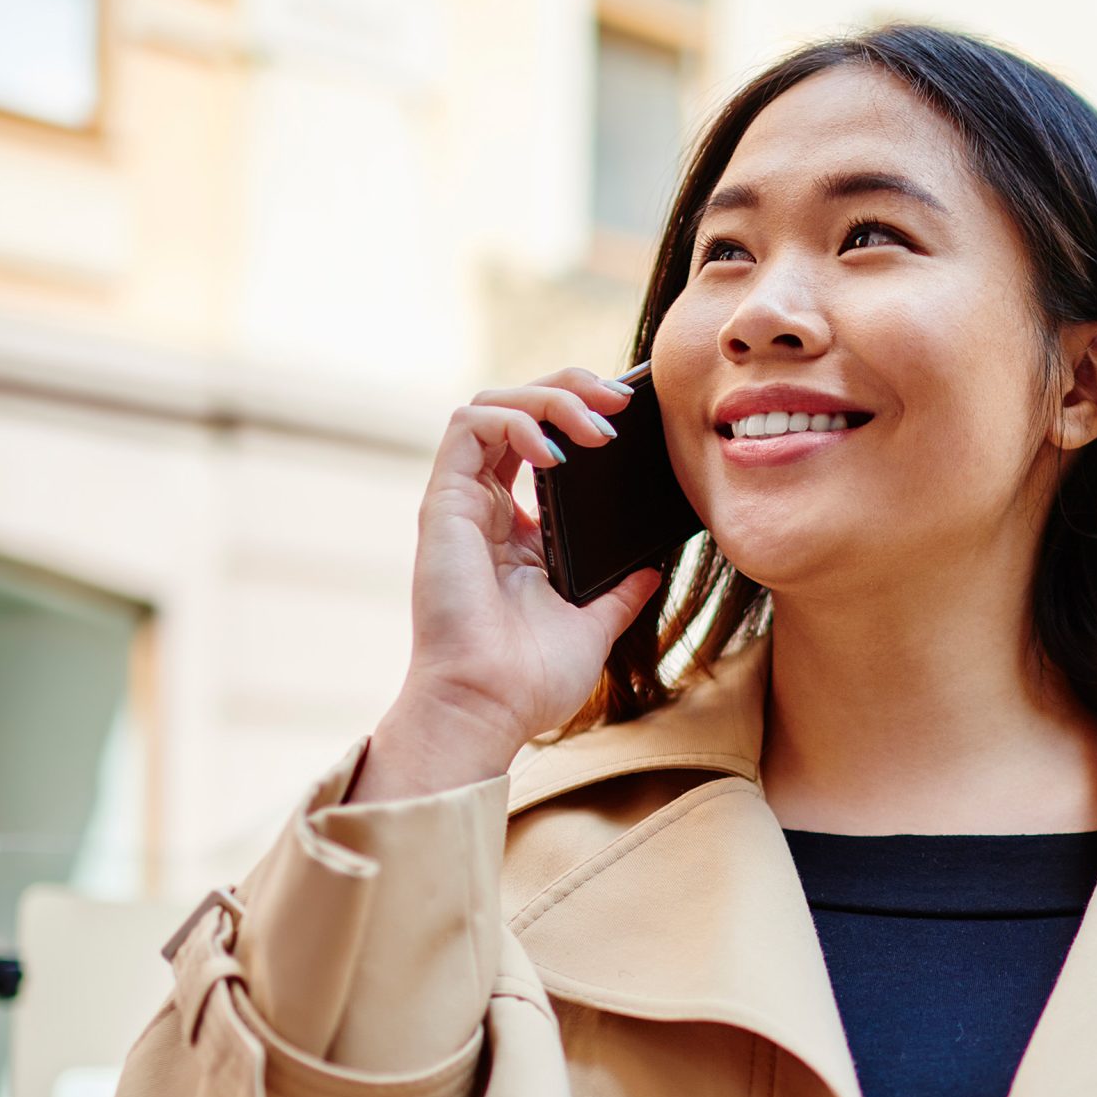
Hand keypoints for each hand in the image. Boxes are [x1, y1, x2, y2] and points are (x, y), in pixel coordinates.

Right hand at [350, 367, 665, 801]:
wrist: (489, 707)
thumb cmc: (529, 679)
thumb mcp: (594, 623)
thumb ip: (620, 590)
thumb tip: (653, 567)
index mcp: (516, 530)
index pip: (542, 442)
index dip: (580, 415)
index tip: (632, 418)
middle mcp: (485, 507)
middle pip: (518, 409)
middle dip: (571, 389)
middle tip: (622, 400)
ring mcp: (461, 502)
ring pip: (492, 404)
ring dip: (550, 398)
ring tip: (600, 425)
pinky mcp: (443, 502)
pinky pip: (469, 426)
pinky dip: (516, 420)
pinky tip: (556, 451)